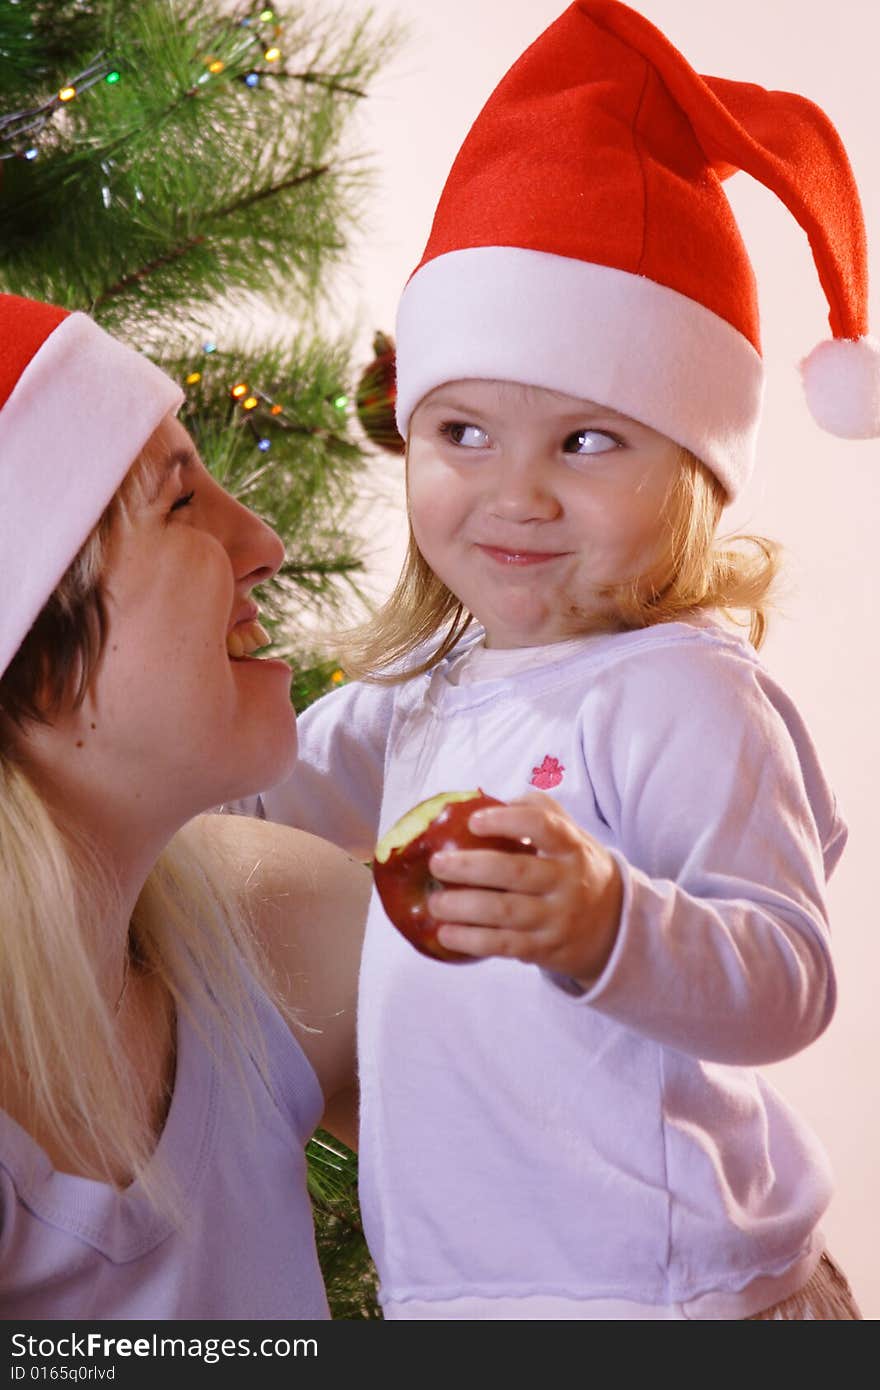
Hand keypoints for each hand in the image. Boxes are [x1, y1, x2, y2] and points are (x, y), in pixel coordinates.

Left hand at [427, 792, 622, 985]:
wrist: (613, 926)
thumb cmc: (575, 868)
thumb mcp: (571, 835)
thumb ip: (536, 811)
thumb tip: (485, 801)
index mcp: (571, 847)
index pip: (543, 826)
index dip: (507, 821)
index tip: (474, 821)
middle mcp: (567, 882)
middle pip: (516, 872)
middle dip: (470, 867)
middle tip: (437, 864)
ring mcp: (557, 918)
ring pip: (506, 912)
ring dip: (464, 908)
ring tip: (435, 902)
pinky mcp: (544, 949)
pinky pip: (504, 945)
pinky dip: (472, 940)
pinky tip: (446, 933)